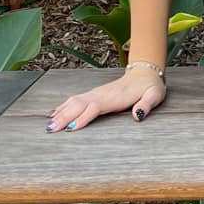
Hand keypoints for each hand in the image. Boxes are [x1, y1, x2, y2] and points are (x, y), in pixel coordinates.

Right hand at [47, 65, 166, 131]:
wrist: (145, 74)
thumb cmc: (150, 87)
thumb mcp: (154, 96)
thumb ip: (146, 105)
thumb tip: (138, 115)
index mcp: (114, 97)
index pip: (95, 107)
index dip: (83, 118)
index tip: (72, 129)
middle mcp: (101, 94)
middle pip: (79, 105)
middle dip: (64, 117)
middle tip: (51, 130)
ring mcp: (96, 93)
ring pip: (74, 101)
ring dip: (61, 112)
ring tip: (49, 125)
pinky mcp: (94, 94)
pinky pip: (75, 100)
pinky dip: (63, 107)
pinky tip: (54, 114)